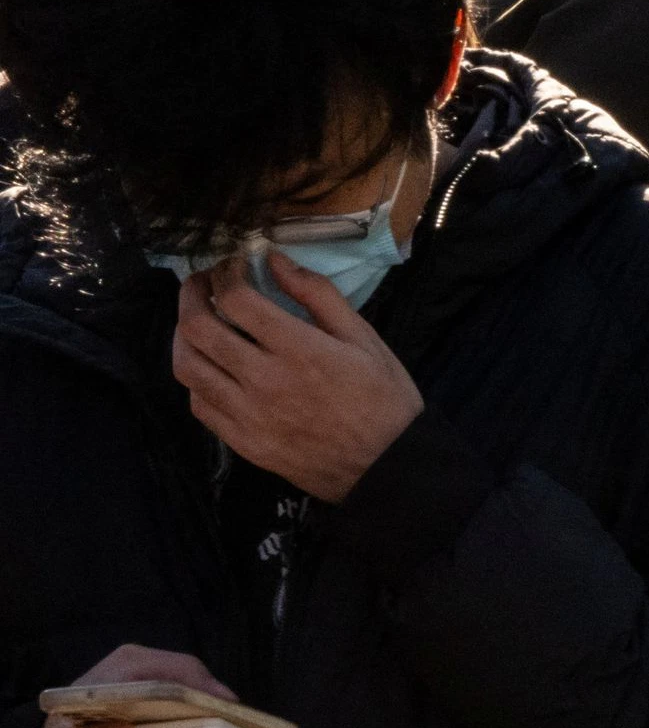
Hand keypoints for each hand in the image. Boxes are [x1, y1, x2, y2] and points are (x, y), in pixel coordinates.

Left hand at [169, 255, 424, 500]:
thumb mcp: (365, 338)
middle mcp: (263, 379)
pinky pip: (198, 403)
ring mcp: (247, 414)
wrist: (388, 467)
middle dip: (191, 293)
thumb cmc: (383, 399)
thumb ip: (318, 296)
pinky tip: (212, 366)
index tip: (233, 265)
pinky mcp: (241, 441)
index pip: (235, 298)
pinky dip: (197, 376)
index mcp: (299, 349)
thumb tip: (275, 259)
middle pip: (197, 327)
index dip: (225, 272)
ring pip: (187, 365)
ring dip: (183, 335)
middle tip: (203, 283)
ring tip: (197, 322)